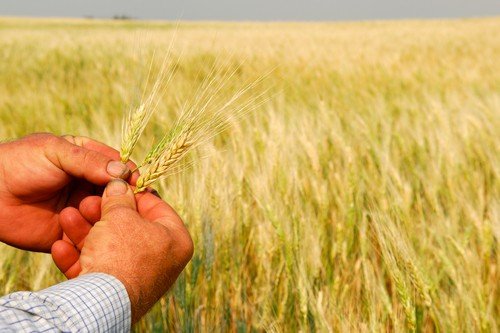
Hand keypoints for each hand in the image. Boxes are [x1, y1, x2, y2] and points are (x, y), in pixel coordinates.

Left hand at [0, 133, 133, 251]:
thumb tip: (124, 171)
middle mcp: (90, 187)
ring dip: (106, 217)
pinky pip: (92, 237)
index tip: (139, 184)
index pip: (121, 168)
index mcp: (90, 162)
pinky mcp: (73, 234)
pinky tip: (87, 232)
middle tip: (127, 206)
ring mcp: (83, 211)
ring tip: (90, 212)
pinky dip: (95, 236)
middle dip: (125, 200)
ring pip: (109, 217)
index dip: (132, 176)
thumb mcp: (57, 152)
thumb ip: (90, 161)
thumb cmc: (21, 164)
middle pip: (120, 195)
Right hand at [52, 180, 193, 322]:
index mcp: (176, 240)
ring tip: (67, 216)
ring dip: (84, 232)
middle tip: (86, 202)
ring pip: (109, 247)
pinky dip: (78, 258)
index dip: (134, 192)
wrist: (104, 301)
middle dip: (102, 213)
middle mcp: (162, 260)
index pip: (157, 207)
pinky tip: (59, 246)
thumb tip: (119, 184)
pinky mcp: (116, 293)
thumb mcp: (121, 216)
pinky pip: (97, 269)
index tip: (116, 184)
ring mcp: (139, 277)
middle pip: (129, 228)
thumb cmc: (121, 253)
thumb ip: (119, 198)